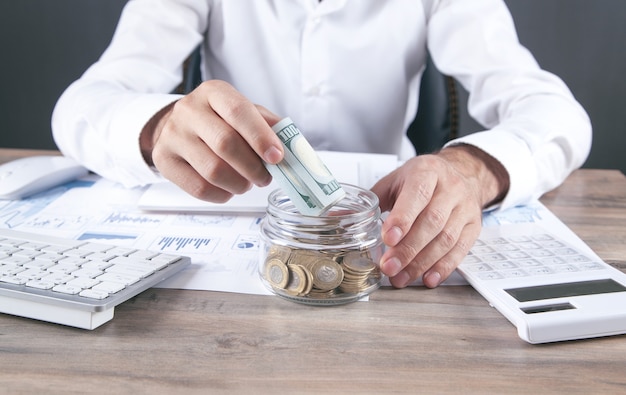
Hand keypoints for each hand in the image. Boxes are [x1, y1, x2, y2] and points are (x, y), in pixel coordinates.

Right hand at [140, 80, 283, 201]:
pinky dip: (222, 195)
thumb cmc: (221, 122)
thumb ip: (270, 126)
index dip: (261, 137)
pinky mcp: (164, 160)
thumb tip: (295, 148)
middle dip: (253, 167)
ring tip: (247, 183)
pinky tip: (229, 189)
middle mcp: (188, 110)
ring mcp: (172, 135)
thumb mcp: (247, 114)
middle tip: (265, 177)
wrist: (181, 128)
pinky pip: (198, 188)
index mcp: (213, 92)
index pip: (239, 111)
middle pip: (226, 144)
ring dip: (239, 184)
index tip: (277, 157)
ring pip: (212, 170)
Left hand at [371, 144, 508, 287]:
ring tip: (401, 277)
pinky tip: (428, 278)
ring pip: (446, 239)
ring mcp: (465, 208)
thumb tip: (337, 216)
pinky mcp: (474, 226)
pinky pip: (461, 250)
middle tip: (389, 267)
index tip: (388, 239)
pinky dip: (444, 267)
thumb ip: (371, 201)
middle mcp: (450, 188)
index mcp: (427, 172)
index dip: (403, 219)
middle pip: (431, 222)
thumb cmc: (422, 179)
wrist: (461, 173)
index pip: (417, 195)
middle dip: (408, 249)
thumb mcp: (396, 181)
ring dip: (422, 263)